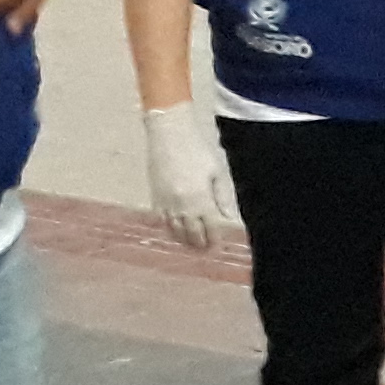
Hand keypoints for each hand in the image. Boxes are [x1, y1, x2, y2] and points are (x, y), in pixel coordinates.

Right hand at [143, 104, 240, 251]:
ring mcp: (165, 203)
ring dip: (184, 240)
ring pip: (174, 231)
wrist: (168, 134)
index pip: (209, 229)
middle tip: (205, 250)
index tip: (217, 247)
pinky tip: (175, 231)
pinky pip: (161, 221)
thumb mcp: (216, 172)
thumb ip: (223, 197)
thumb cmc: (197, 150)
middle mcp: (182, 205)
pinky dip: (169, 229)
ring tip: (191, 245)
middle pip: (191, 234)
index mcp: (201, 199)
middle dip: (199, 244)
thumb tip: (229, 217)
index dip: (214, 241)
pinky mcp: (154, 197)